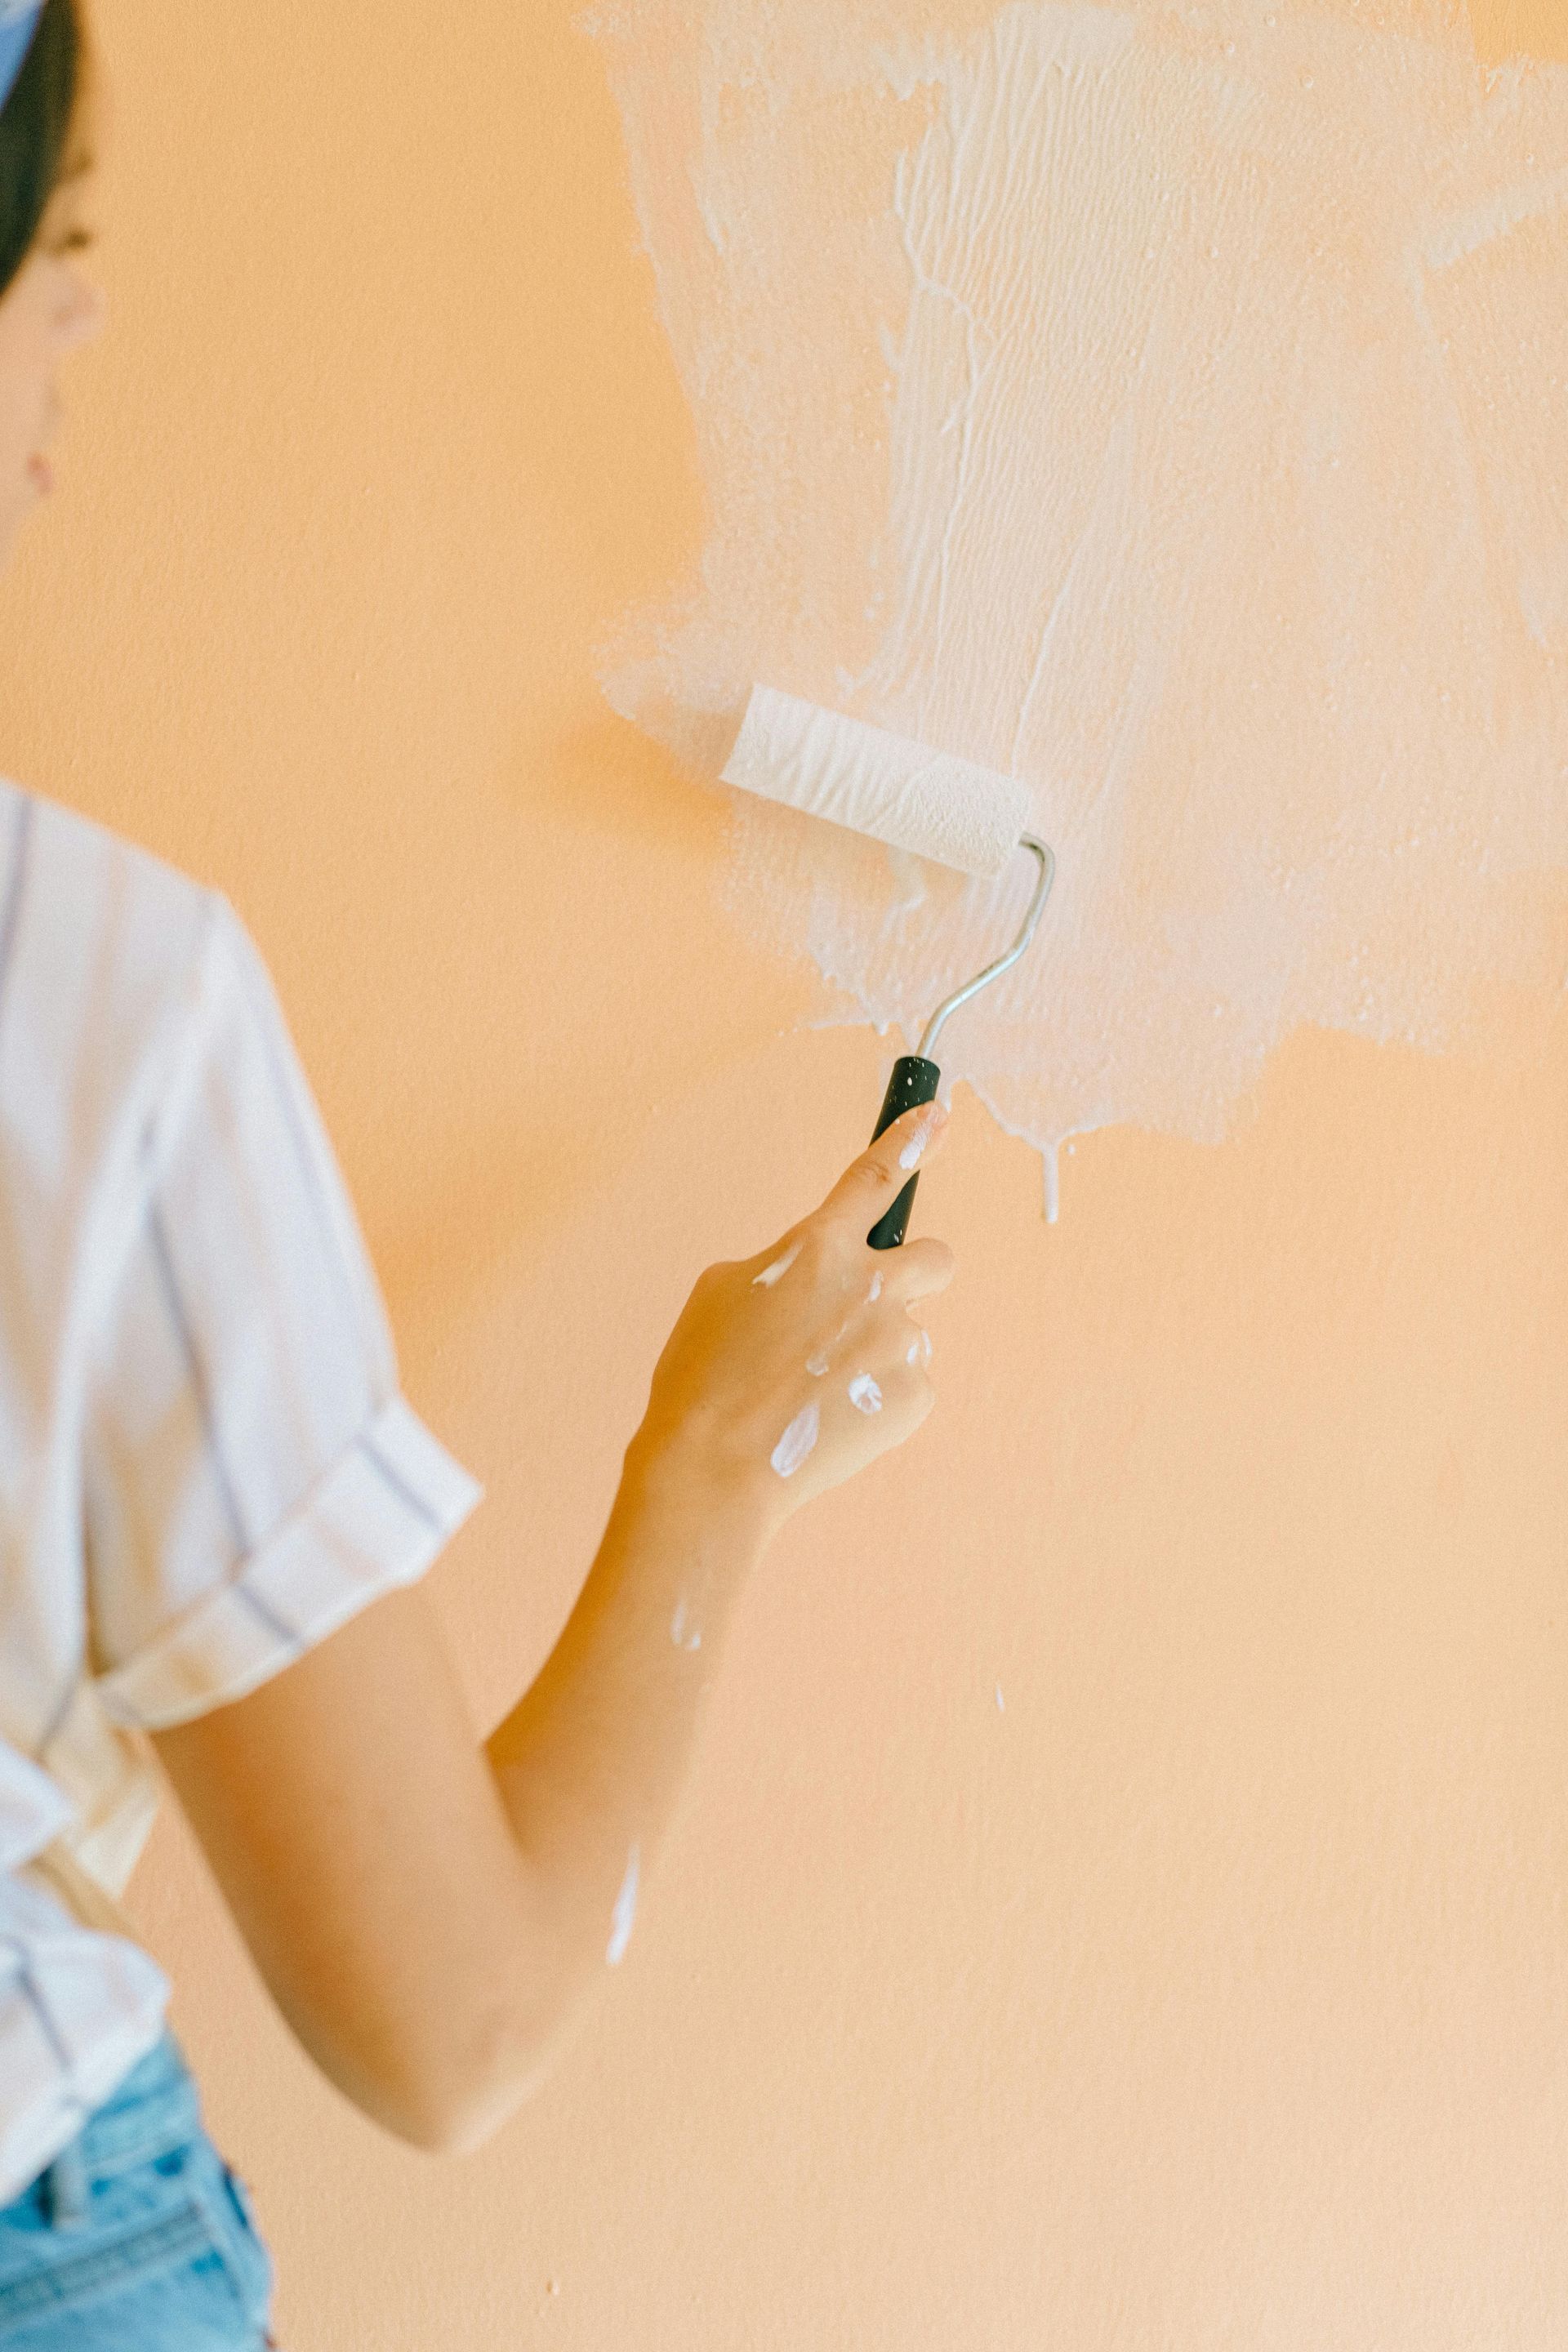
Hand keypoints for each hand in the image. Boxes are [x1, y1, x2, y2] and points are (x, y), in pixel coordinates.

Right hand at [629, 1100, 955, 1537]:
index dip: (909, 1140)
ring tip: (817, 1389)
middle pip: (935, 1256)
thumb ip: (786, 1265)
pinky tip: (832, 1418)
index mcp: (817, 1247)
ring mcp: (900, 1341)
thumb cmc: (703, 1379)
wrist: (716, 1468)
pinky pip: (908, 1384)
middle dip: (915, 1272)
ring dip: (878, 1350)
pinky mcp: (915, 1395)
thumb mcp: (721, 1293)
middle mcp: (871, 1284)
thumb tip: (820, 1275)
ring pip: (910, 1330)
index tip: (937, 1114)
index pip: (874, 1178)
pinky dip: (879, 1399)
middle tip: (872, 1307)